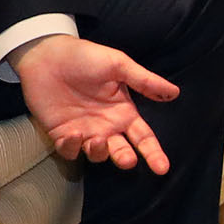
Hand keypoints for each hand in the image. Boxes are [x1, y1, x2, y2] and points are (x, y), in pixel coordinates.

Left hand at [15, 34, 178, 169]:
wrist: (48, 55)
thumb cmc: (86, 57)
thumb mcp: (119, 65)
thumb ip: (145, 81)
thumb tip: (174, 93)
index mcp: (123, 112)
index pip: (143, 138)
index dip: (153, 153)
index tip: (162, 168)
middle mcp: (107, 126)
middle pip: (122, 152)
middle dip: (126, 159)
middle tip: (127, 159)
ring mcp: (84, 132)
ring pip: (97, 155)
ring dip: (100, 153)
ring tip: (97, 140)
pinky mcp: (61, 134)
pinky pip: (69, 151)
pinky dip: (72, 147)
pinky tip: (73, 133)